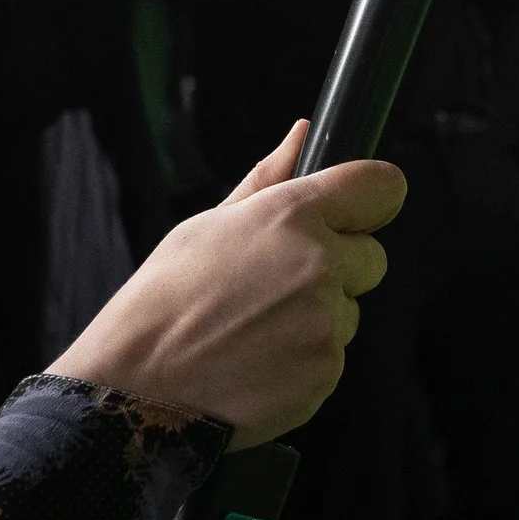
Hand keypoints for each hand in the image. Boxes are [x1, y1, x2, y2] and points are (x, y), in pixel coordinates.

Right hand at [49, 126, 405, 440]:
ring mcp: (327, 323)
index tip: (357, 211)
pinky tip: (257, 364)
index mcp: (291, 215)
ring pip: (348, 311)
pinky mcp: (326, 373)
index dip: (372, 198)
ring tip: (253, 331)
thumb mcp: (207, 225)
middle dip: (337, 268)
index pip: (381, 187)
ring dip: (317, 318)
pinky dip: (304, 361)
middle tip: (273, 287)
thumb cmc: (164, 300)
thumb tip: (304, 132)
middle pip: (372, 256)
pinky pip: (333, 357)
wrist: (137, 387)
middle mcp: (319, 264)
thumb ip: (269, 179)